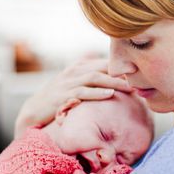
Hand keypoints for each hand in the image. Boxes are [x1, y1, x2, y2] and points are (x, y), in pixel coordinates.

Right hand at [14, 58, 132, 137]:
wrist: (34, 110)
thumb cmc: (59, 98)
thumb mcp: (76, 85)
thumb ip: (93, 82)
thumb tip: (117, 84)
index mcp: (79, 67)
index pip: (104, 63)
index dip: (122, 67)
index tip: (139, 73)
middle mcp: (74, 72)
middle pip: (102, 68)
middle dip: (122, 73)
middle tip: (140, 80)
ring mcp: (68, 83)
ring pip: (94, 78)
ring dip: (113, 82)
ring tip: (129, 87)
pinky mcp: (63, 96)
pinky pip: (82, 92)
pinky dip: (97, 92)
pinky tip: (109, 94)